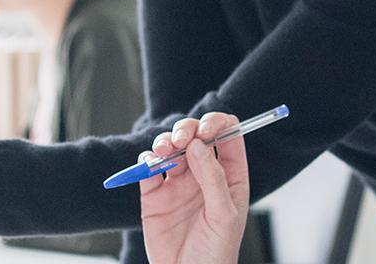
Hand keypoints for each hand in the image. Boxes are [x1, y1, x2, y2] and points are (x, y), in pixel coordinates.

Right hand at [139, 112, 248, 263]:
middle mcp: (203, 175)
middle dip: (187, 129)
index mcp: (229, 177)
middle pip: (196, 135)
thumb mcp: (224, 216)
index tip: (207, 129)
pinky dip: (146, 160)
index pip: (228, 136)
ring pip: (171, 146)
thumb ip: (213, 178)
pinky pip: (148, 167)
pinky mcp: (154, 194)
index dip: (218, 124)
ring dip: (165, 140)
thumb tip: (199, 145)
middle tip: (182, 140)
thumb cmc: (215, 254)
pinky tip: (151, 166)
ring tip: (164, 151)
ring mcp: (178, 183)